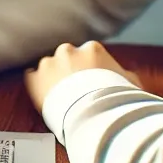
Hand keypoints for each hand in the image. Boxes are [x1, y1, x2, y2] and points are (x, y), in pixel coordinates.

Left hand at [24, 41, 143, 113]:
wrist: (94, 114)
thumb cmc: (115, 99)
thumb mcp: (130, 84)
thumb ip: (125, 76)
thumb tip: (129, 79)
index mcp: (92, 48)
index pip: (87, 55)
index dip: (87, 70)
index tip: (89, 82)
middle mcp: (68, 50)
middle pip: (66, 58)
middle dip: (68, 71)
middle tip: (73, 90)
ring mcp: (49, 63)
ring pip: (48, 67)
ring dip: (52, 78)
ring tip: (59, 97)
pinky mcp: (35, 77)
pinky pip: (32, 77)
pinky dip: (37, 85)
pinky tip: (44, 97)